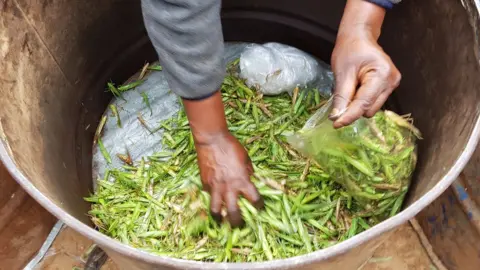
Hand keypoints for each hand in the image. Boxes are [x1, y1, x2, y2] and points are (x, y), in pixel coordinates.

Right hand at [182, 91, 262, 226]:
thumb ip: (247, 171)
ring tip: (221, 221)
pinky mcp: (205, 183)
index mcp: (243, 181)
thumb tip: (249, 178)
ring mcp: (215, 187)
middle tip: (239, 226)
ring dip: (219, 217)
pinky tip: (213, 196)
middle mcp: (229, 188)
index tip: (260, 208)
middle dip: (237, 222)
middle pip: (234, 213)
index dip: (259, 206)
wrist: (212, 140)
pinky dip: (211, 197)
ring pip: (216, 210)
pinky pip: (208, 194)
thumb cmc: (231, 147)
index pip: (255, 200)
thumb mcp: (245, 158)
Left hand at [330, 0, 400, 127]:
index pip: (364, 103)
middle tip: (342, 94)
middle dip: (353, 107)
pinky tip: (357, 87)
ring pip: (371, 108)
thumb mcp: (342, 72)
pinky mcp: (389, 87)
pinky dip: (362, 99)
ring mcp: (392, 85)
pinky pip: (373, 102)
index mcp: (382, 75)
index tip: (336, 124)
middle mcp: (391, 82)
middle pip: (369, 109)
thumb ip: (342, 96)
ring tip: (352, 86)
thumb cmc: (350, 50)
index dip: (349, 115)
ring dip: (358, 104)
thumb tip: (337, 117)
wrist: (360, 37)